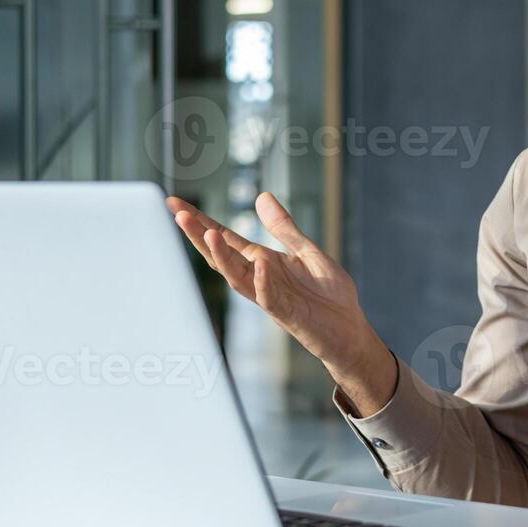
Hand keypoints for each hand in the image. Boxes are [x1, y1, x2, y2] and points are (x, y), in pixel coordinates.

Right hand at [167, 193, 396, 414]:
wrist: (350, 330)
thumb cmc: (329, 294)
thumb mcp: (308, 251)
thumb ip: (285, 228)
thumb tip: (262, 196)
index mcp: (264, 262)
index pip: (226, 239)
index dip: (202, 222)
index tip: (176, 203)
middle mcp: (260, 278)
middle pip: (222, 256)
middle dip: (200, 235)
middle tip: (178, 213)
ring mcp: (271, 297)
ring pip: (238, 277)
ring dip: (223, 257)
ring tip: (208, 234)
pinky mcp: (287, 314)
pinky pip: (270, 297)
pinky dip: (263, 280)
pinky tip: (259, 262)